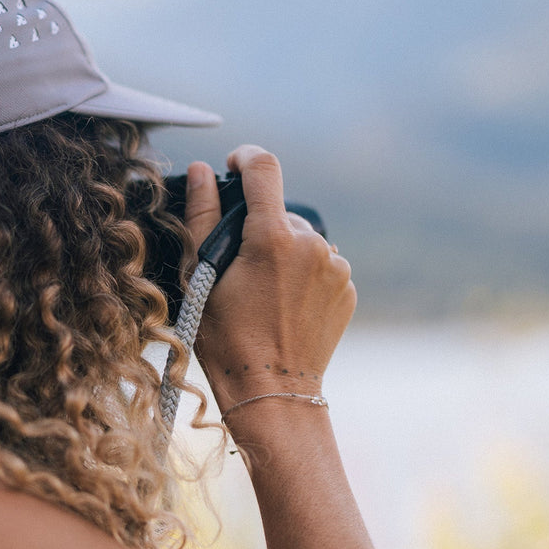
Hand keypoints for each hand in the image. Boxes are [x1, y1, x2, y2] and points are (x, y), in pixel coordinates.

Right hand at [183, 145, 355, 409]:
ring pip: (301, 239)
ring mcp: (335, 267)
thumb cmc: (227, 338)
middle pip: (280, 212)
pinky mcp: (347, 288)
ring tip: (262, 292)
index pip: (264, 168)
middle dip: (258, 227)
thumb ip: (202, 217)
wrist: (272, 391)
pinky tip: (283, 304)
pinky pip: (320, 265)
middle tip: (237, 268)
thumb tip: (201, 172)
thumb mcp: (201, 277)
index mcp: (273, 238)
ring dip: (282, 251)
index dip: (245, 158)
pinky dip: (301, 274)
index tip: (232, 167)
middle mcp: (312, 245)